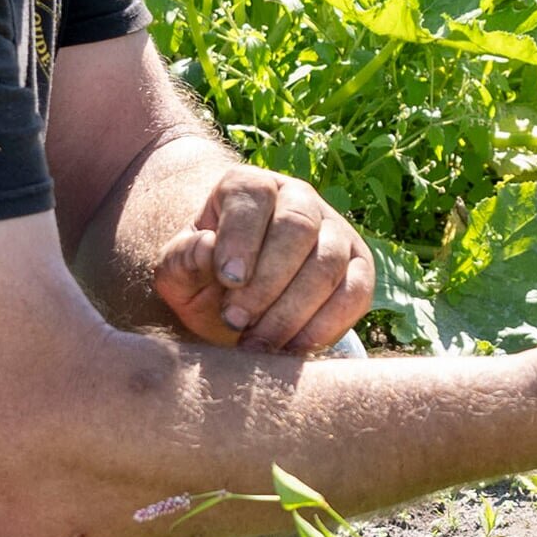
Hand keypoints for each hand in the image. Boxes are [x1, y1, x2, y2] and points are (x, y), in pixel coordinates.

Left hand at [156, 164, 375, 353]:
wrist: (235, 304)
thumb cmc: (203, 280)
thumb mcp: (177, 271)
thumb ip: (183, 258)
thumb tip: (207, 247)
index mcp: (251, 187)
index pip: (254, 196)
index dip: (242, 238)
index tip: (228, 281)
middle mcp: (300, 199)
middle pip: (298, 227)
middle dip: (267, 282)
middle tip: (236, 322)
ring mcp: (336, 232)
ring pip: (327, 263)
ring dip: (292, 310)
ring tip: (258, 344)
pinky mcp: (359, 269)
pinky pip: (355, 294)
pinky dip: (325, 326)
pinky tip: (292, 349)